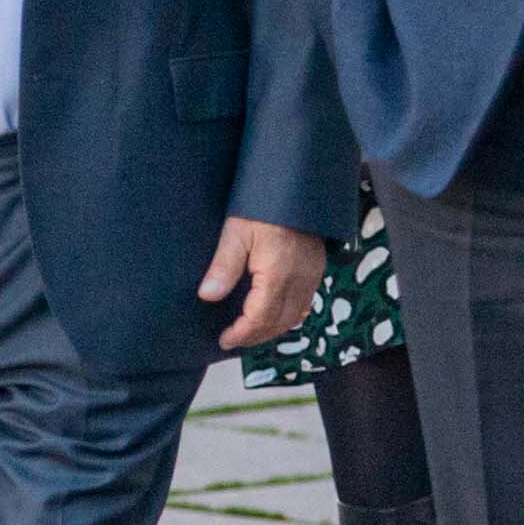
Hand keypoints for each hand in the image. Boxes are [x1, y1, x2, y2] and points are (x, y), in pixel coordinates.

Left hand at [201, 215, 325, 351]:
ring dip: (272, 328)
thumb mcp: (236, 232)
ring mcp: (312, 275)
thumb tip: (207, 296)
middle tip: (233, 339)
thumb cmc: (263, 206)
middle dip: (255, 336)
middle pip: (279, 323)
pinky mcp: (316, 268)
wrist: (296, 185)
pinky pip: (305, 303)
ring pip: (294, 316)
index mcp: (278, 275)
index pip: (260, 319)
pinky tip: (272, 313)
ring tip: (249, 331)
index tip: (224, 339)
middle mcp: (299, 280)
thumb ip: (223, 267)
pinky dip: (287, 315)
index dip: (242, 334)